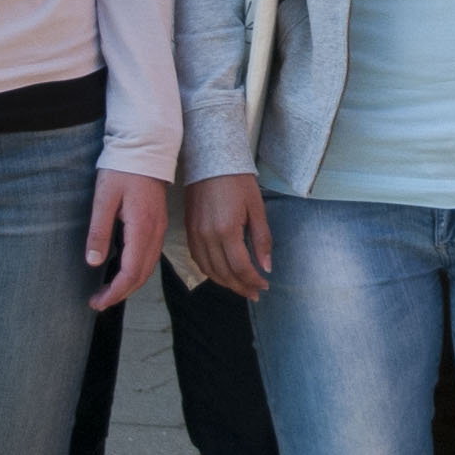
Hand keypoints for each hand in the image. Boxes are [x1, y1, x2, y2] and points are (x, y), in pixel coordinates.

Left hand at [83, 171, 165, 311]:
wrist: (146, 147)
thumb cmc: (122, 168)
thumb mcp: (104, 197)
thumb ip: (99, 231)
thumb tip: (93, 262)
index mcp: (142, 227)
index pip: (131, 272)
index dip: (115, 292)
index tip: (97, 302)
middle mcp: (155, 232)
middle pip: (142, 275)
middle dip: (120, 293)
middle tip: (98, 302)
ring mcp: (159, 228)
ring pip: (147, 267)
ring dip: (129, 284)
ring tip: (107, 291)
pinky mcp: (157, 223)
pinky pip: (149, 256)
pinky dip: (136, 271)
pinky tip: (121, 270)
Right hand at [187, 174, 273, 300]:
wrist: (210, 161)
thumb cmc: (237, 181)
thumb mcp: (257, 208)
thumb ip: (261, 239)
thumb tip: (266, 267)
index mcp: (226, 230)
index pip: (240, 267)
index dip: (253, 280)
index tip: (264, 285)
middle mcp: (207, 236)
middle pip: (224, 273)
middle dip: (241, 286)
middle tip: (255, 293)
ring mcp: (195, 235)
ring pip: (209, 270)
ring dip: (226, 283)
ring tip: (241, 287)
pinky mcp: (188, 231)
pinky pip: (198, 259)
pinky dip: (210, 272)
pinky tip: (222, 274)